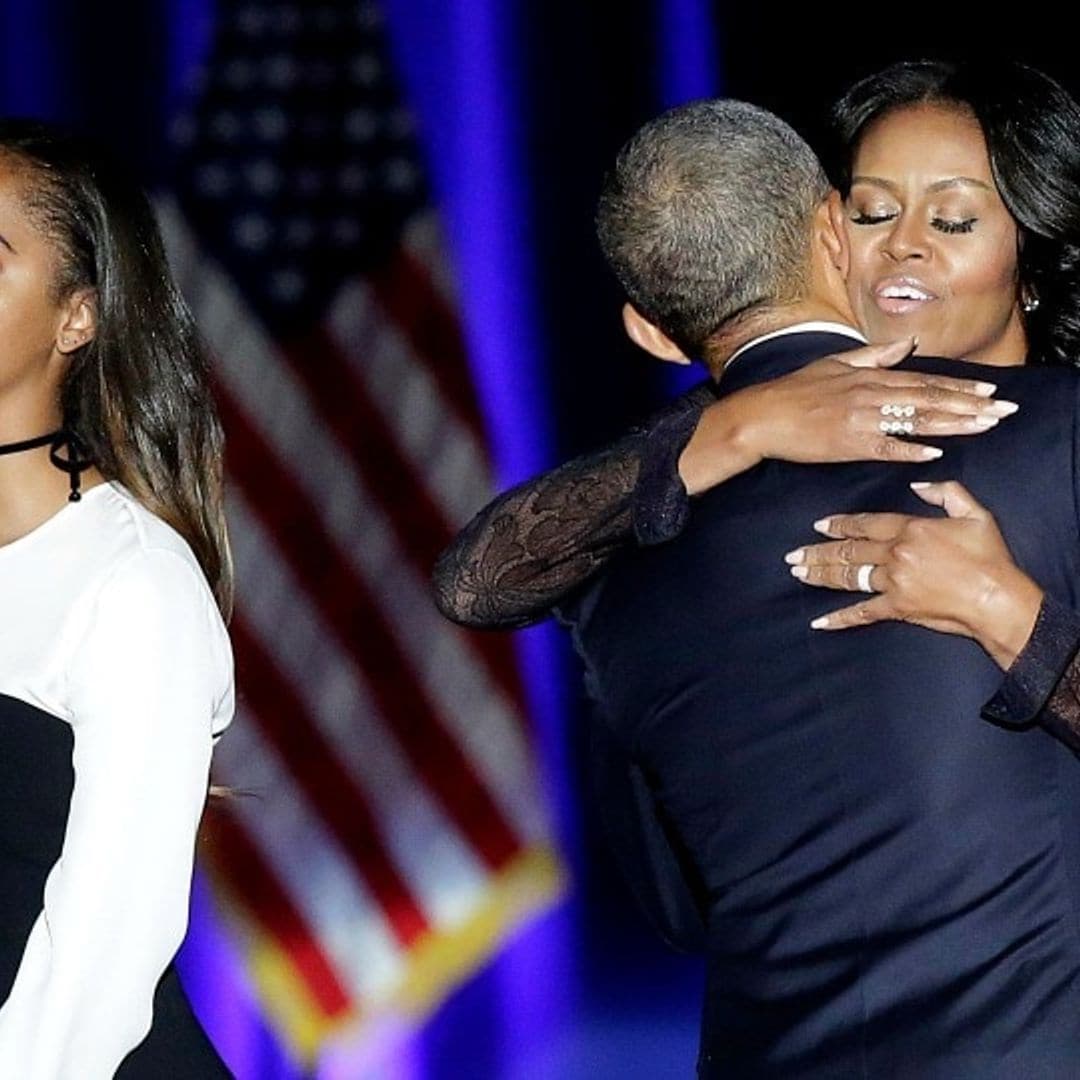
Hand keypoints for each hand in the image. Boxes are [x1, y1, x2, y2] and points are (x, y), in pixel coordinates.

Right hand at [679, 338, 1016, 495]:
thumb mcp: (835, 364)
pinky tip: (935, 453)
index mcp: (869, 377)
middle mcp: (870, 395)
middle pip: (930, 399)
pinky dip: (910, 450)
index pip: (924, 381)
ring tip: (985, 426)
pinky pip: (885, 448)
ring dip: (953, 424)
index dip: (959, 386)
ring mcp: (861, 420)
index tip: (989, 390)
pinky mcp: (847, 444)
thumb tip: (905, 345)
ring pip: (915, 421)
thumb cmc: (794, 391)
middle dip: (970, 405)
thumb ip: (873, 356)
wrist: (761, 416)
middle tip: (1004, 410)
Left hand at [785, 481, 1043, 668]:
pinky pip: (862, 613)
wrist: (998, 598)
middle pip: (849, 550)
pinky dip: (839, 619)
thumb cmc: (990, 558)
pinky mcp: (897, 608)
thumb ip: (947, 493)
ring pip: (848, 577)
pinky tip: (818, 621)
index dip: (840, 524)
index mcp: (911, 529)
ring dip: (820, 575)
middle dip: (818, 551)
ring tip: (798, 574)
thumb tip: (919, 485)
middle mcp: (896, 554)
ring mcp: (894, 582)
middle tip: (793, 555)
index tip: (819, 525)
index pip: (866, 524)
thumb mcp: (976, 514)